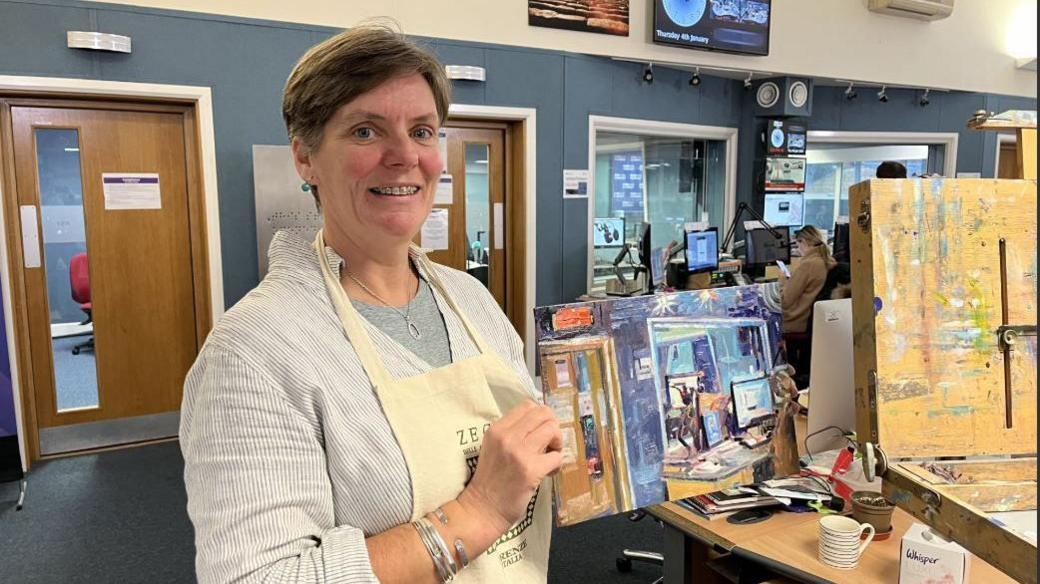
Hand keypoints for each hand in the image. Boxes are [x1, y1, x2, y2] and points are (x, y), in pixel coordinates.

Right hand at [456, 400, 562, 536]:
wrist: (483, 508)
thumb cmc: (491, 479)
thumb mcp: (494, 447)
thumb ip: (513, 434)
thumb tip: (541, 425)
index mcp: (497, 428)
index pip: (527, 405)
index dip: (540, 417)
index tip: (539, 434)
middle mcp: (507, 436)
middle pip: (543, 412)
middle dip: (552, 427)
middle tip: (548, 444)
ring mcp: (519, 452)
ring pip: (552, 429)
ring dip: (557, 443)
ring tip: (549, 457)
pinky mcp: (531, 469)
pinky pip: (556, 456)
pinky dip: (557, 464)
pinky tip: (548, 473)